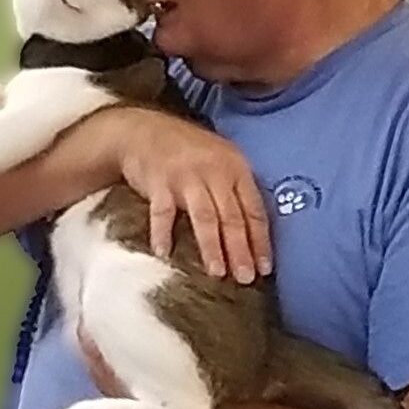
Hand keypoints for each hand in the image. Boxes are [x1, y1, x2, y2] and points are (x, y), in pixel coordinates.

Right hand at [115, 108, 271, 283]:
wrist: (143, 130)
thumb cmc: (186, 151)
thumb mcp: (220, 159)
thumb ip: (236, 189)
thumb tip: (253, 233)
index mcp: (235, 168)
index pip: (254, 209)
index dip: (260, 240)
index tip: (265, 268)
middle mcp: (214, 171)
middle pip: (232, 217)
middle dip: (241, 250)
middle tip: (246, 278)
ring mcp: (186, 177)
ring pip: (205, 217)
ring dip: (212, 247)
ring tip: (217, 272)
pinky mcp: (159, 182)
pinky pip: (163, 212)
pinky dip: (163, 233)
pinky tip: (164, 253)